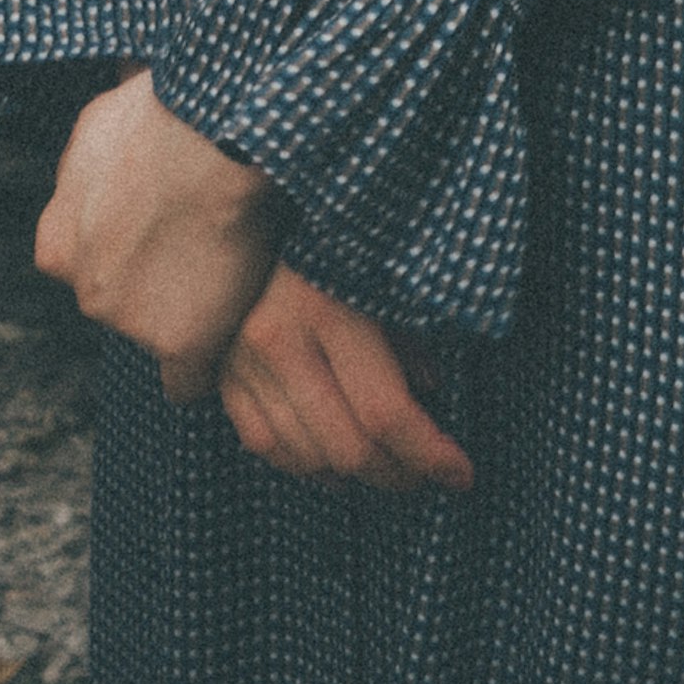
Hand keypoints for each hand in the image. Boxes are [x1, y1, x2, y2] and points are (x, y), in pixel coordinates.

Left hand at [31, 68, 274, 403]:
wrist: (212, 138)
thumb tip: (104, 100)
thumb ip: (96, 149)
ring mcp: (128, 321)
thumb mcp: (103, 120)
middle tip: (202, 241)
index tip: (161, 234)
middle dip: (154, 279)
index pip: (84, 267)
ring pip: (156, 332)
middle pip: (120, 302)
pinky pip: (186, 382)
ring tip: (232, 263)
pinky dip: (204, 369)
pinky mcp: (177, 345)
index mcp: (57, 242)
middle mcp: (84, 289)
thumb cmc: (164, 111)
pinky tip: (224, 350)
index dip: (128, 249)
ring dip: (189, 310)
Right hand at [221, 257, 476, 492]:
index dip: (429, 454)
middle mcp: (279, 339)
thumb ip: (409, 341)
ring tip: (390, 470)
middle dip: (398, 473)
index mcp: (329, 309)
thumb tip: (430, 398)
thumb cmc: (344, 243)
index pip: (384, 412)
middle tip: (428, 476)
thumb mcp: (386, 280)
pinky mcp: (222, 373)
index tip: (462, 475)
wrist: (263, 206)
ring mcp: (242, 361)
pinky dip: (305, 468)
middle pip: (346, 447)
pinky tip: (337, 467)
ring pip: (305, 456)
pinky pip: (264, 445)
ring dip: (356, 477)